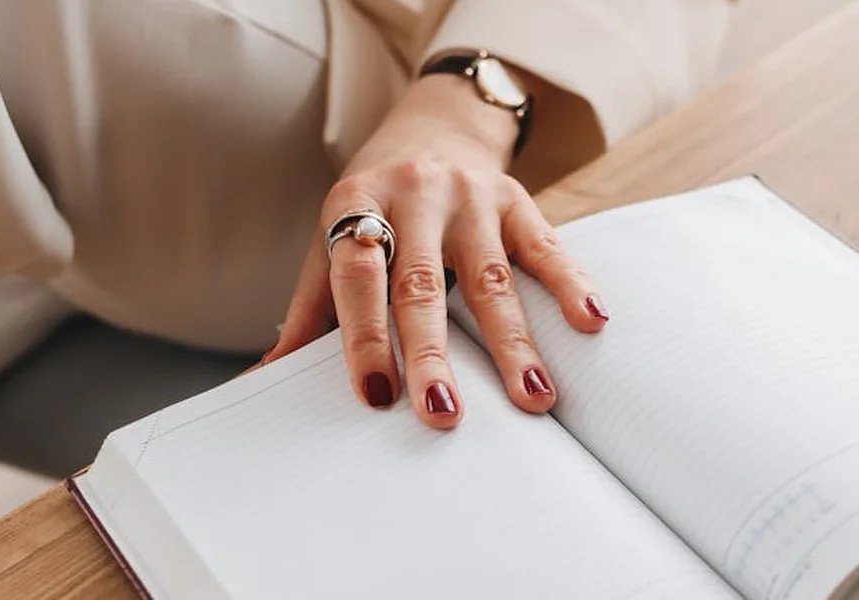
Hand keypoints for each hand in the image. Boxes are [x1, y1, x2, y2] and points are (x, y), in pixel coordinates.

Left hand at [263, 72, 608, 428]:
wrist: (432, 127)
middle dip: (433, 353)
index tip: (377, 394)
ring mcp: (471, 196)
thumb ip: (309, 308)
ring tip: (534, 395)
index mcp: (358, 204)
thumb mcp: (329, 239)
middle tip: (444, 413)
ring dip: (513, 341)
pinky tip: (590, 322)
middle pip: (422, 284)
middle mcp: (415, 195)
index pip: (358, 275)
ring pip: (491, 276)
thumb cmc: (374, 202)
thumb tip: (268, 377)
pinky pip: (546, 246)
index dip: (363, 336)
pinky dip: (570, 283)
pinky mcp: (517, 199)